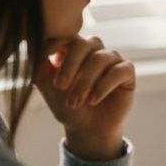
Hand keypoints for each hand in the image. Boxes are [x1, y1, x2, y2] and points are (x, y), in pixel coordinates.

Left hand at [34, 36, 134, 160]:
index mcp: (74, 49)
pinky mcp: (127, 72)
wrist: (88, 129)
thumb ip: (40, 67)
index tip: (47, 55)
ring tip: (75, 102)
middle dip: (70, 65)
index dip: (58, 42)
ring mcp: (112, 59)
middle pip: (84, 44)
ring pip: (100, 59)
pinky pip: (118, 71)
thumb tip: (38, 49)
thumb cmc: (67, 106)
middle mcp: (94, 50)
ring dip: (85, 81)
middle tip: (60, 86)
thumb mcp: (48, 87)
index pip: (67, 36)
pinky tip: (93, 100)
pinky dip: (104, 85)